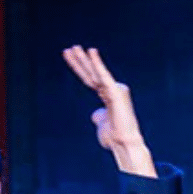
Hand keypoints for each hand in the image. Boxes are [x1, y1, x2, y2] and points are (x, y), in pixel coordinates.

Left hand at [62, 45, 154, 176]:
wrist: (124, 144)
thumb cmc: (114, 138)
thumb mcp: (102, 125)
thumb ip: (99, 117)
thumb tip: (95, 114)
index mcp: (108, 96)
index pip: (90, 79)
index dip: (79, 68)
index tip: (69, 57)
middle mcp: (112, 90)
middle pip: (91, 74)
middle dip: (79, 61)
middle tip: (68, 49)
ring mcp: (115, 89)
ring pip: (95, 73)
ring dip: (83, 60)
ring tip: (73, 48)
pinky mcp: (117, 92)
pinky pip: (104, 75)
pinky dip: (97, 63)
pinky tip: (91, 51)